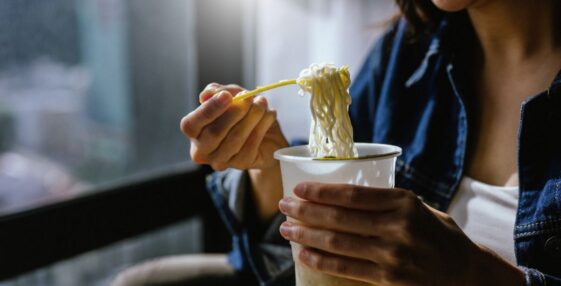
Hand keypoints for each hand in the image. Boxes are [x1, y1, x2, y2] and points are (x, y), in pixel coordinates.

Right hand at [180, 83, 287, 170]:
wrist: (266, 133)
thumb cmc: (241, 112)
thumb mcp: (230, 95)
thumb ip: (216, 91)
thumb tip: (205, 95)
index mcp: (194, 132)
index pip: (191, 125)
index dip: (208, 110)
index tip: (226, 96)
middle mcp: (203, 150)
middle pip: (214, 133)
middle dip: (234, 112)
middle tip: (248, 98)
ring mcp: (221, 160)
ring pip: (235, 138)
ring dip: (251, 117)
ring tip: (261, 102)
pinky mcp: (241, 164)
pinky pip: (251, 144)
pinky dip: (262, 125)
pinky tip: (269, 114)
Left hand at [278, 182, 524, 285]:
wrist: (466, 273)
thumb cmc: (437, 234)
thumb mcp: (418, 207)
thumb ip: (385, 201)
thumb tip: (341, 193)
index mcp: (403, 202)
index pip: (351, 194)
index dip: (320, 191)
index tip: (298, 189)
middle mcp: (397, 226)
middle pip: (338, 218)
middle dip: (305, 211)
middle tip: (283, 206)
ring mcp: (392, 255)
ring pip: (337, 243)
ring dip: (305, 236)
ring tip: (285, 230)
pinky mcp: (389, 279)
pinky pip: (346, 269)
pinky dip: (320, 261)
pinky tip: (303, 254)